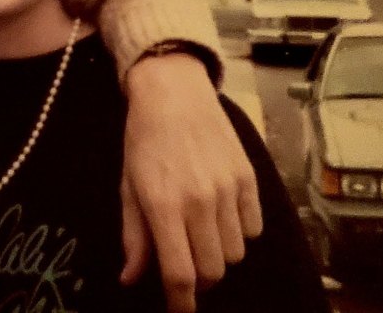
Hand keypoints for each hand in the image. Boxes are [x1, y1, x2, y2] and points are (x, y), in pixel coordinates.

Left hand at [120, 54, 261, 312]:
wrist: (173, 92)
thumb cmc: (143, 140)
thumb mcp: (128, 186)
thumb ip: (133, 236)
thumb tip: (131, 279)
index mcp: (163, 205)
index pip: (180, 273)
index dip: (181, 302)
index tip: (180, 310)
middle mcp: (200, 201)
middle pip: (211, 270)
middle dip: (198, 278)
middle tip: (184, 265)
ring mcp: (228, 190)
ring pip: (235, 253)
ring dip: (218, 254)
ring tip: (200, 233)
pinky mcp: (249, 179)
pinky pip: (253, 228)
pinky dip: (240, 232)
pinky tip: (221, 215)